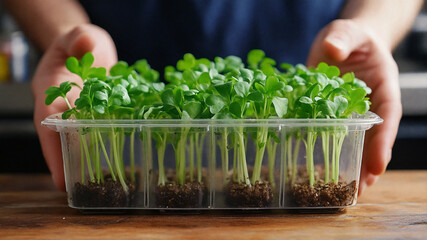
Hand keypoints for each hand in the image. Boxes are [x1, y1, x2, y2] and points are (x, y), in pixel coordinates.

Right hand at [32, 24, 116, 189]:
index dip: (52, 145)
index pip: (48, 119)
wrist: (88, 48)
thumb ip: (81, 38)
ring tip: (94, 184)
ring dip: (82, 159)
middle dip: (64, 161)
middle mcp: (61, 106)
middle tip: (73, 187)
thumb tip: (85, 44)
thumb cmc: (81, 43)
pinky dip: (102, 146)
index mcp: (51, 90)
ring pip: (76, 139)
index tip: (58, 170)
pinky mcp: (95, 116)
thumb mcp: (80, 36)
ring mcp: (78, 114)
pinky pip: (96, 134)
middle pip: (58, 137)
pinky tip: (115, 162)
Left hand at [307, 19, 401, 194]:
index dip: (384, 142)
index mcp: (382, 87)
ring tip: (346, 191)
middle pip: (376, 137)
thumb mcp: (347, 32)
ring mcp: (352, 113)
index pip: (388, 117)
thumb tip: (332, 49)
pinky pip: (334, 135)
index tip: (378, 166)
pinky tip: (324, 170)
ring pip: (358, 142)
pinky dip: (332, 152)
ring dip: (353, 166)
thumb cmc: (351, 37)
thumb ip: (343, 37)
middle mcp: (370, 105)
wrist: (342, 42)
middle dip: (370, 164)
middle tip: (361, 190)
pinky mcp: (332, 115)